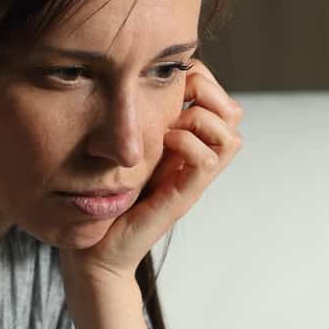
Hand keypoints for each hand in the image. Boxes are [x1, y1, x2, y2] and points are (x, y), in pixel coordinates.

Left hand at [58, 59, 242, 285]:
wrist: (96, 250)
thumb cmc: (105, 200)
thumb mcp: (124, 150)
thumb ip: (137, 124)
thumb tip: (133, 84)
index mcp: (186, 146)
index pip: (220, 101)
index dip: (203, 79)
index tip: (171, 78)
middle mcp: (195, 161)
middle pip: (233, 113)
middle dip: (207, 92)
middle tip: (174, 99)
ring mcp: (192, 180)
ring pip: (230, 135)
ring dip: (201, 118)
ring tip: (169, 126)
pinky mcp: (182, 197)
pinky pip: (207, 160)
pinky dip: (190, 143)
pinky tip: (165, 142)